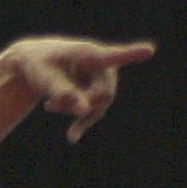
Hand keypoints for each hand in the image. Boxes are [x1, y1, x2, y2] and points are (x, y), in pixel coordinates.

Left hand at [5, 36, 155, 143]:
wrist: (38, 63)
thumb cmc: (39, 66)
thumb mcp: (45, 80)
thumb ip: (64, 93)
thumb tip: (84, 111)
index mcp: (88, 53)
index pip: (112, 56)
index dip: (131, 54)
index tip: (149, 50)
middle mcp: (102, 64)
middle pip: (104, 93)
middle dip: (79, 104)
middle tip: (49, 105)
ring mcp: (104, 78)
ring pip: (100, 104)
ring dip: (76, 111)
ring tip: (49, 105)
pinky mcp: (99, 90)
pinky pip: (97, 111)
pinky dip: (82, 122)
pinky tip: (71, 137)